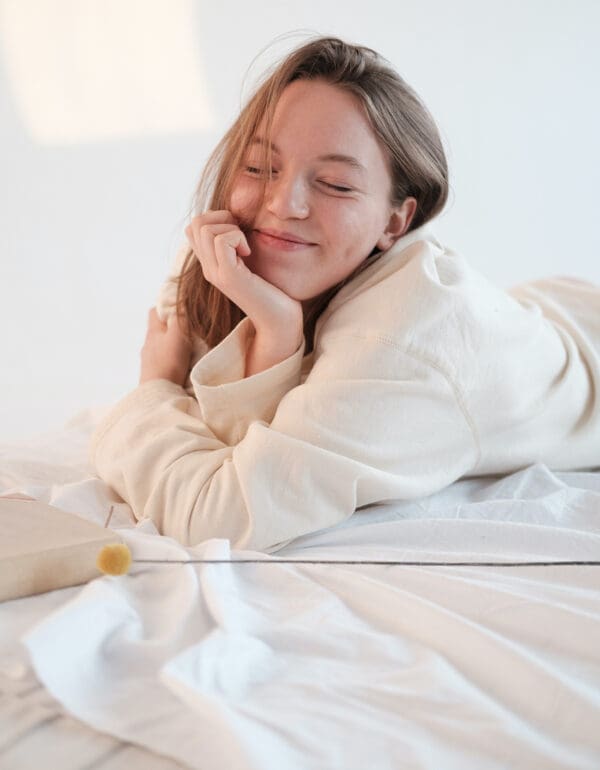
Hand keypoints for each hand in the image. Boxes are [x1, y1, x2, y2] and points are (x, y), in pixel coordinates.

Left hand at [139, 308, 192, 386]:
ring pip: (161, 347)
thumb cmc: (169, 362)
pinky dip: (171, 360)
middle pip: (158, 330)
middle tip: (189, 330)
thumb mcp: (178, 334)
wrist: (159, 393)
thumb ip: (180, 317)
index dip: (166, 307)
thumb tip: (180, 300)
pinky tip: (182, 365)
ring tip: (188, 349)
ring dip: (172, 345)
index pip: (154, 311)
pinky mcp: (154, 375)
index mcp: (152, 332)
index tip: (180, 308)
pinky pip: (162, 362)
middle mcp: (148, 345)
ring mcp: (149, 361)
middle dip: (172, 328)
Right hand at [185, 210, 303, 346]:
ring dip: (230, 228)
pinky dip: (237, 237)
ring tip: (245, 247)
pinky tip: (249, 254)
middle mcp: (208, 269)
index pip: (193, 228)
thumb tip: (237, 218)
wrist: (280, 320)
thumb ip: (239, 245)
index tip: (238, 232)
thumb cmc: (273, 289)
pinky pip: (222, 241)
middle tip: (242, 236)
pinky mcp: (229, 277)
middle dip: (221, 218)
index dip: (215, 219)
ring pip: (205, 229)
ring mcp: (216, 273)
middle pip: (195, 224)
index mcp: (211, 264)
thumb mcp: (251, 262)